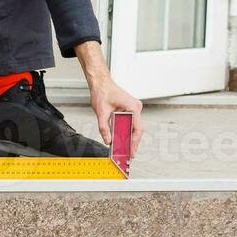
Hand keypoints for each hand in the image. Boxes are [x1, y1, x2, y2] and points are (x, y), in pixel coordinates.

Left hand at [73, 40, 143, 157]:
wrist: (100, 82)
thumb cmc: (102, 92)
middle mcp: (135, 107)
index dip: (134, 143)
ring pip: (133, 126)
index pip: (137, 129)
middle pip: (136, 129)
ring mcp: (133, 107)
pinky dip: (126, 131)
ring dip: (129, 137)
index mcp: (132, 107)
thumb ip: (104, 128)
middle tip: (129, 154)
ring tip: (125, 149)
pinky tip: (122, 139)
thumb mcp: (101, 112)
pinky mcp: (129, 108)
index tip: (132, 152)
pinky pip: (130, 122)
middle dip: (132, 142)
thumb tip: (108, 140)